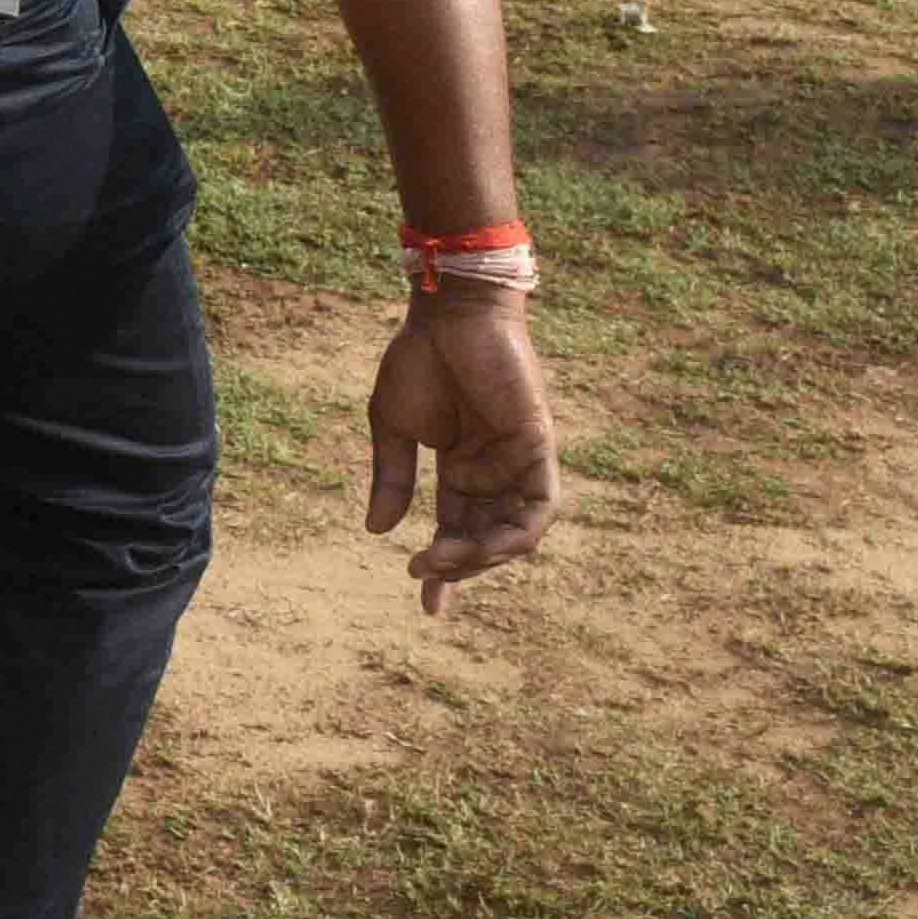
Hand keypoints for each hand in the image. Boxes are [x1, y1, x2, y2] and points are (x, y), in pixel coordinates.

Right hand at [364, 288, 558, 615]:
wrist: (450, 311)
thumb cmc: (419, 357)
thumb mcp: (392, 425)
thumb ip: (391, 478)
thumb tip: (377, 532)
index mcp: (461, 468)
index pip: (456, 531)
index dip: (444, 571)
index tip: (428, 607)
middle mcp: (494, 472)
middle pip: (485, 539)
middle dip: (458, 567)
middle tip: (421, 572)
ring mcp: (519, 462)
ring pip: (515, 533)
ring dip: (483, 556)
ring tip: (442, 559)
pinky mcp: (538, 447)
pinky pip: (540, 507)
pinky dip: (517, 534)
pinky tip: (485, 546)